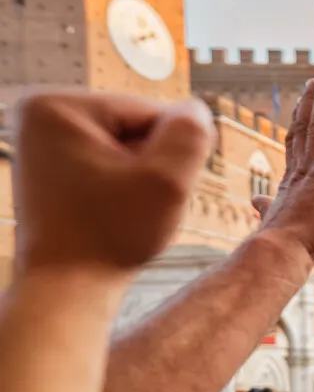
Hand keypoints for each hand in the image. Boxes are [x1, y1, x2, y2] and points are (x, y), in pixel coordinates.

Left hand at [11, 90, 211, 273]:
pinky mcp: (51, 163)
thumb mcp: (167, 181)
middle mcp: (40, 113)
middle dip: (151, 165)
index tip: (144, 194)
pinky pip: (109, 162)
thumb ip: (191, 134)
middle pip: (136, 126)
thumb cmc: (109, 237)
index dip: (168, 156)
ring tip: (122, 211)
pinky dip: (124, 186)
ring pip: (126, 146)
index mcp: (56, 105)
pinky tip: (114, 212)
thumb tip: (195, 110)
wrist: (66, 286)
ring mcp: (42, 139)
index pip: (152, 113)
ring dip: (141, 178)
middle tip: (133, 206)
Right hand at [254, 76, 313, 263]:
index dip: (299, 123)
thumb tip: (256, 200)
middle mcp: (301, 170)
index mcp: (290, 181)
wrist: (278, 250)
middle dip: (312, 105)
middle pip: (306, 129)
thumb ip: (266, 206)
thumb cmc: (278, 243)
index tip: (301, 105)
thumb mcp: (274, 220)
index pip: (296, 145)